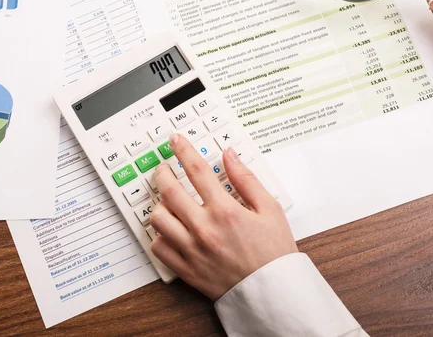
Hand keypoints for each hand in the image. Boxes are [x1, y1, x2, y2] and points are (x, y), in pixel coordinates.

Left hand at [150, 133, 296, 299]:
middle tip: (164, 167)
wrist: (273, 291)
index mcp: (225, 210)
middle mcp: (203, 228)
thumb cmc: (274, 251)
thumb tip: (229, 156)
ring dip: (160, 204)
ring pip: (158, 219)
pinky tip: (170, 228)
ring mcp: (191, 250)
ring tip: (168, 199)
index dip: (183, 150)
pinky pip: (159, 247)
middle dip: (163, 172)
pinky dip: (160, 234)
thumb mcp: (270, 208)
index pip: (196, 170)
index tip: (176, 140)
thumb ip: (246, 179)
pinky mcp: (186, 269)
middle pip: (169, 191)